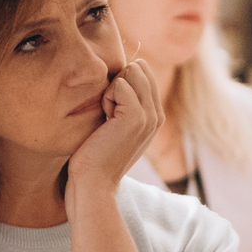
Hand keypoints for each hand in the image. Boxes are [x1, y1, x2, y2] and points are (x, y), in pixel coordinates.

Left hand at [66, 59, 162, 208]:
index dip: (119, 82)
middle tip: (107, 114)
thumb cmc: (95, 154)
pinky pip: (120, 84)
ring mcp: (150, 116)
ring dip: (111, 90)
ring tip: (107, 117)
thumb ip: (123, 102)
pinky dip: (106, 98)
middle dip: (116, 83)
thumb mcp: (113, 125)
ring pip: (132, 72)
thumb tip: (120, 71)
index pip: (143, 72)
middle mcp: (157, 115)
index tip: (110, 111)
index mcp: (154, 116)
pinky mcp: (138, 117)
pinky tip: (105, 120)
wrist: (93, 182)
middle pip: (138, 68)